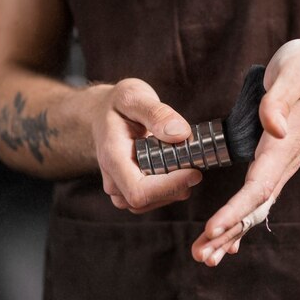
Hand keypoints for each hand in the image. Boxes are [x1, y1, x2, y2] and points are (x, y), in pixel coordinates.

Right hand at [91, 78, 202, 213]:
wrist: (103, 111)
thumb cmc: (117, 104)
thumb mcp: (134, 96)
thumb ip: (157, 113)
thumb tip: (181, 134)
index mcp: (112, 157)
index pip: (139, 191)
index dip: (170, 187)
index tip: (194, 172)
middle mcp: (112, 178)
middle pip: (147, 201)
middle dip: (176, 186)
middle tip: (195, 161)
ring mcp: (120, 186)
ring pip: (152, 203)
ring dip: (175, 187)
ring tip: (185, 160)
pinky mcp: (130, 188)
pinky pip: (153, 198)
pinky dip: (171, 187)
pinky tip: (178, 166)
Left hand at [191, 39, 299, 265]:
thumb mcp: (292, 73)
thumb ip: (279, 100)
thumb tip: (273, 126)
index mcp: (283, 144)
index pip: (259, 185)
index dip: (236, 209)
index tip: (212, 229)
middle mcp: (284, 160)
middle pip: (256, 205)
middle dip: (229, 232)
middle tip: (201, 255)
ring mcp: (282, 163)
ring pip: (257, 206)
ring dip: (233, 231)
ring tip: (206, 254)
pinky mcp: (276, 160)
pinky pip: (259, 195)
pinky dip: (242, 218)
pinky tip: (229, 234)